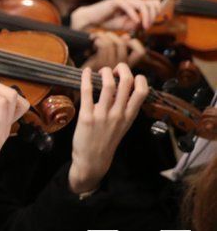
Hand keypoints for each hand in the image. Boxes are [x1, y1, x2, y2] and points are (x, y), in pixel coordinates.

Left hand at [68, 65, 147, 193]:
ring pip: (108, 84)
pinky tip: (86, 72)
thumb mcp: (122, 126)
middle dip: (122, 69)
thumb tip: (124, 89)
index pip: (142, 91)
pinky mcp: (86, 116)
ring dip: (105, 72)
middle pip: (126, 82)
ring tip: (101, 71)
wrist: (92, 161)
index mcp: (129, 116)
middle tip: (115, 69)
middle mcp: (118, 114)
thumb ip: (125, 109)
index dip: (139, 78)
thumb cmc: (106, 142)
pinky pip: (87, 92)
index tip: (130, 76)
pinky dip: (86, 78)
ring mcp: (103, 115)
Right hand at [70, 0, 161, 30]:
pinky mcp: (116, 0)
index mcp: (134, 4)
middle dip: (152, 16)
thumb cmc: (107, 21)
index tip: (151, 24)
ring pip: (142, 4)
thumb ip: (136, 22)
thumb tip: (145, 20)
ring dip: (145, 16)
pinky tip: (135, 22)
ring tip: (143, 26)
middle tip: (147, 27)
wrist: (91, 19)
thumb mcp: (126, 24)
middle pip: (151, 3)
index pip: (153, 3)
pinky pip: (129, 6)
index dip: (156, 12)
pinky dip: (134, 15)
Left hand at [81, 31, 146, 69]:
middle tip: (102, 35)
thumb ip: (118, 48)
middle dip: (112, 35)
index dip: (135, 43)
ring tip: (95, 37)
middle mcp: (120, 68)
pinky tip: (92, 41)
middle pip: (123, 44)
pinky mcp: (99, 64)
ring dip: (102, 36)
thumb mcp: (107, 58)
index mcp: (125, 67)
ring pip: (112, 43)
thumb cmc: (91, 68)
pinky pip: (103, 46)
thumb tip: (127, 37)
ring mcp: (110, 67)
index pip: (140, 53)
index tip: (124, 39)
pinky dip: (97, 39)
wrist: (76, 80)